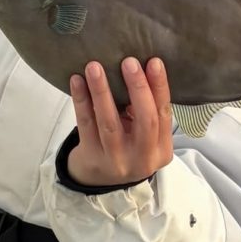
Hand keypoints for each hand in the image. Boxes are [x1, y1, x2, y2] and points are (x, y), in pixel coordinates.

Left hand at [67, 57, 172, 187]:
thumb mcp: (144, 136)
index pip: (164, 114)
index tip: (154, 62)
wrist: (98, 179)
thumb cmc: (126, 146)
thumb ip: (146, 112)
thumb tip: (137, 70)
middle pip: (145, 121)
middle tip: (129, 62)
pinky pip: (85, 125)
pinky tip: (76, 81)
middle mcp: (142, 158)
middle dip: (138, 88)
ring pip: (110, 123)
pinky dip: (81, 100)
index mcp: (161, 149)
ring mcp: (115, 161)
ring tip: (95, 67)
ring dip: (102, 92)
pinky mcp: (91, 158)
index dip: (160, 87)